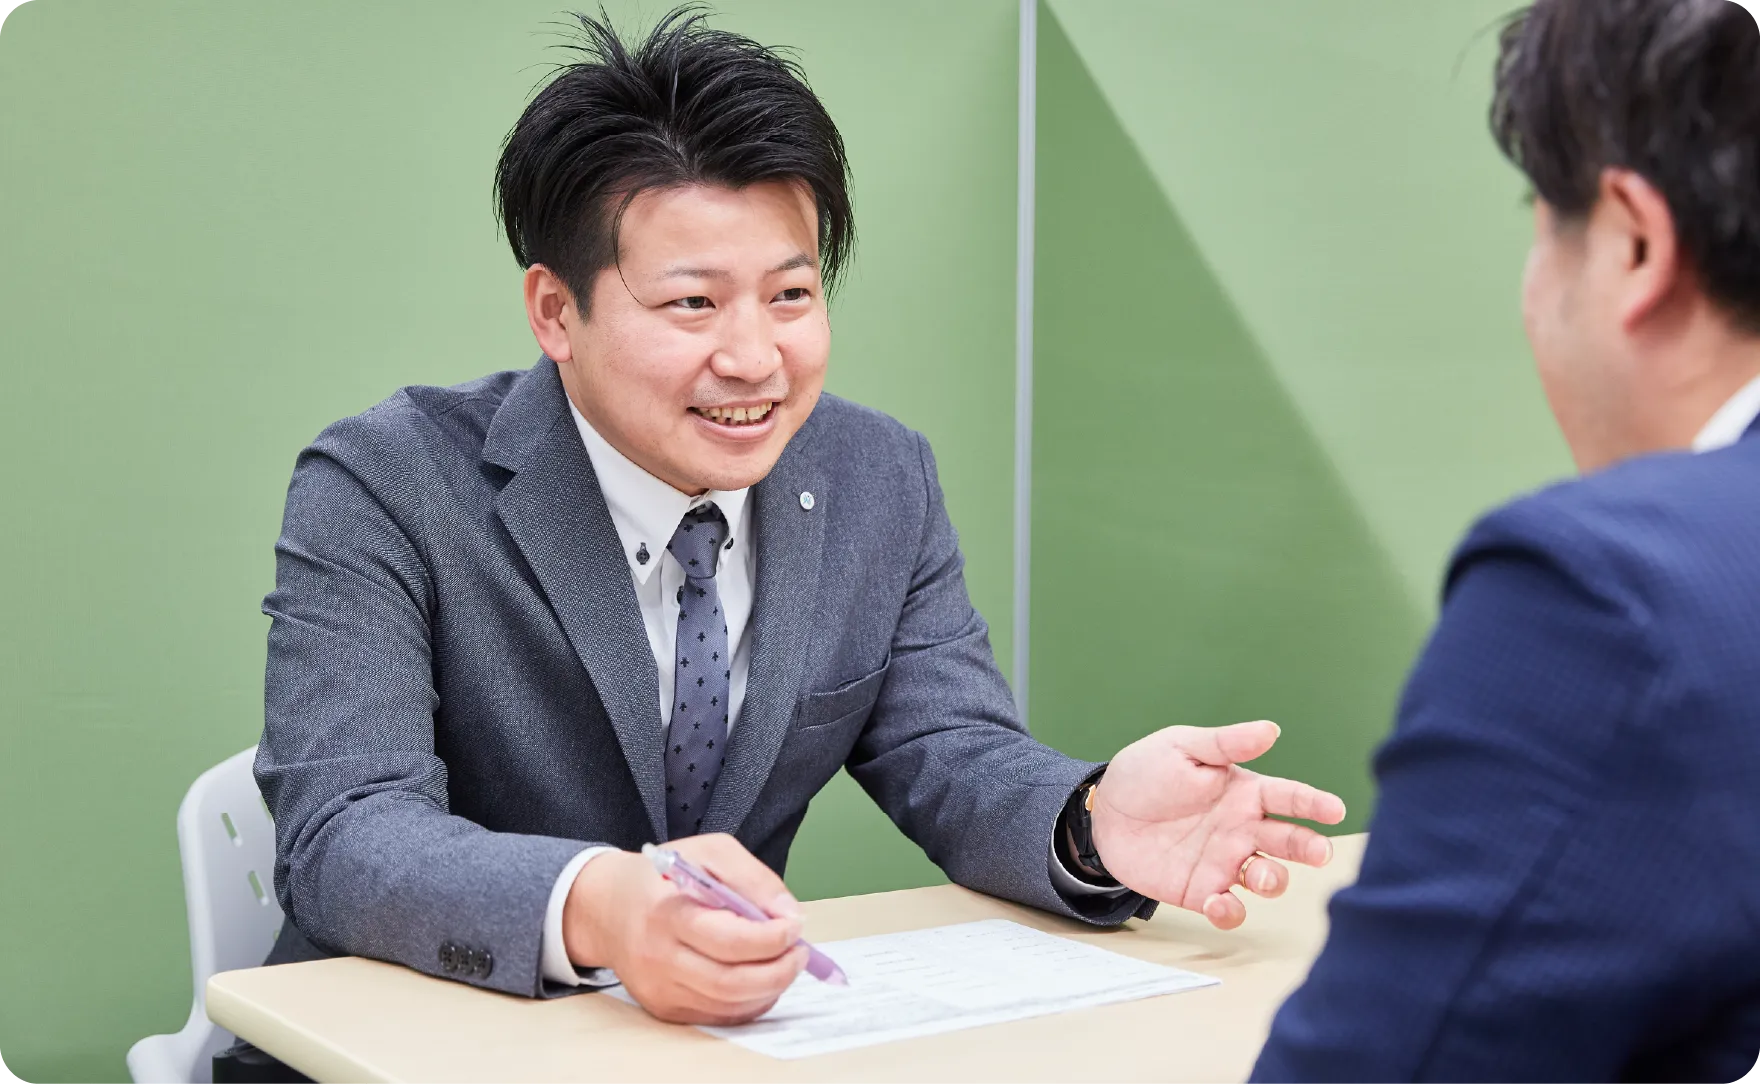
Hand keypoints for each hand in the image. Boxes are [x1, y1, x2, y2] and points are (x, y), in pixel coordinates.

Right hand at [561, 833, 808, 1024]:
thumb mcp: (708, 852)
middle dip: (778, 970)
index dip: (771, 938)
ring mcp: (659, 988)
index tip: (794, 926)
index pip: (728, 940)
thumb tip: (789, 914)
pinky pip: (717, 1016)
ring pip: (728, 1004)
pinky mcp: (663, 1008)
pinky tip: (760, 980)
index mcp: (667, 912)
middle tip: (800, 953)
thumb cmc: (661, 875)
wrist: (605, 907)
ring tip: (784, 963)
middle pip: (730, 982)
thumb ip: (752, 877)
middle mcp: (659, 957)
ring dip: (769, 988)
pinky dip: (749, 1002)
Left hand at [1090, 720, 1346, 930]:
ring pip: (1266, 878)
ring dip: (1271, 880)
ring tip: (1257, 873)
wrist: (1103, 812)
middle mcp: (1242, 829)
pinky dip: (1230, 912)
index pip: (1288, 797)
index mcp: (1244, 793)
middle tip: (1320, 852)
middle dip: (1309, 847)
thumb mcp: (1182, 748)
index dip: (1314, 803)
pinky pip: (1227, 908)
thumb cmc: (1146, 772)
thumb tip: (1271, 730)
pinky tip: (1220, 902)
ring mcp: (1224, 862)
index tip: (1335, 810)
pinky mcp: (1200, 891)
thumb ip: (1225, 745)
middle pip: (1289, 841)